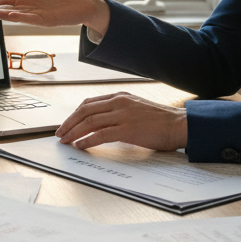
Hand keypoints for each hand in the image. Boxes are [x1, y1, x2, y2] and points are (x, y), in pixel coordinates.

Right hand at [0, 0, 110, 34]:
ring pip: (13, 16)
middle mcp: (28, 8)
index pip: (3, 2)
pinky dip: (19, 17)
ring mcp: (36, 15)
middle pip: (4, 10)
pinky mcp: (46, 20)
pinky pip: (29, 19)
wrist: (85, 0)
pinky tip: (10, 15)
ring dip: (0, 15)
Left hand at [54, 91, 187, 151]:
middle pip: (85, 110)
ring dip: (74, 132)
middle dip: (69, 123)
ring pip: (90, 121)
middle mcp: (119, 102)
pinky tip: (80, 145)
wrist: (180, 124)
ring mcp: (123, 115)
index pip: (89, 103)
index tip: (66, 123)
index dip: (74, 114)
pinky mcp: (128, 129)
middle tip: (60, 133)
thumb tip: (102, 126)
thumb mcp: (137, 109)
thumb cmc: (161, 120)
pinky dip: (87, 140)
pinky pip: (101, 134)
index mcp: (120, 96)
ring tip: (65, 141)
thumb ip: (119, 113)